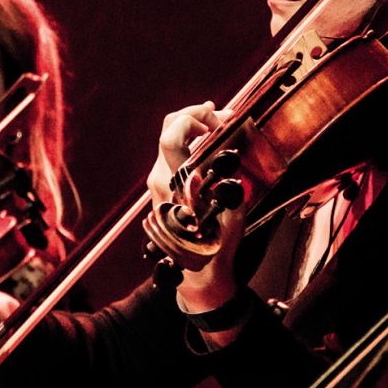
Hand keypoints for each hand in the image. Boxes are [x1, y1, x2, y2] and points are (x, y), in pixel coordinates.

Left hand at [144, 101, 242, 312]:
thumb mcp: (229, 219)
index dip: (194, 118)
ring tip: (223, 122)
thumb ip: (225, 191)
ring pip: (171, 137)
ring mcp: (158, 180)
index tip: (220, 120)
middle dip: (197, 114)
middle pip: (170, 127)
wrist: (195, 273)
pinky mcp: (163, 184)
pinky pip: (174, 151)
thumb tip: (216, 164)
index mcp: (173, 183)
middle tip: (225, 115)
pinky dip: (192, 139)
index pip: (171, 134)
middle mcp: (160, 178)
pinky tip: (210, 137)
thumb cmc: (215, 248)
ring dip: (196, 125)